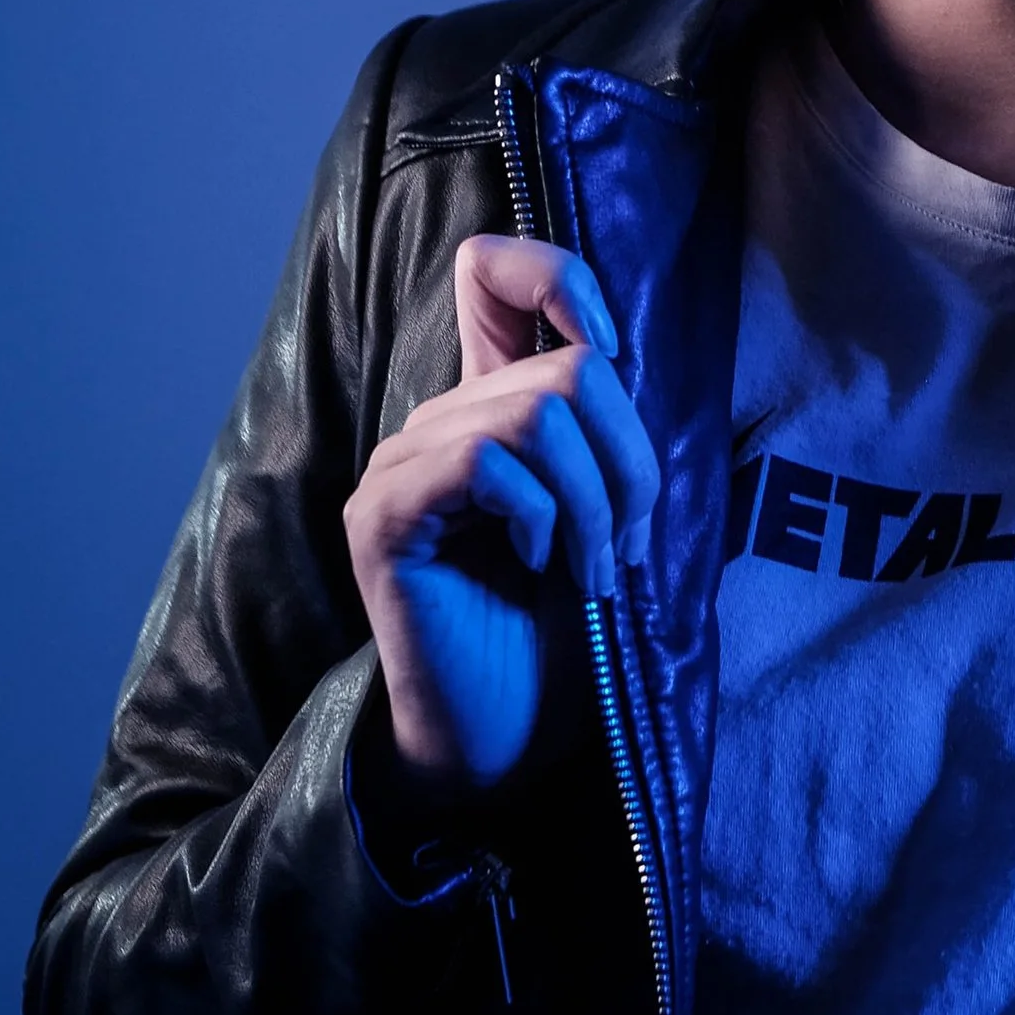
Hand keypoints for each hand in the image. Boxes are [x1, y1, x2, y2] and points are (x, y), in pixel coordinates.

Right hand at [344, 237, 659, 789]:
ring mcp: (402, 465)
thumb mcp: (608, 517)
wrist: (503, 744)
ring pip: (537, 416)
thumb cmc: (558, 638)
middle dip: (629, 464)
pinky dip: (542, 518)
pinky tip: (539, 567)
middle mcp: (436, 422)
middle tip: (625, 546)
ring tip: (592, 570)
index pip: (493, 270)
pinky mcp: (384, 515)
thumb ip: (607, 435)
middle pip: (568, 369)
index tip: (616, 352)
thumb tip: (630, 358)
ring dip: (595, 503)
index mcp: (488, 407)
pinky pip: (488, 463)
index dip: (560, 278)